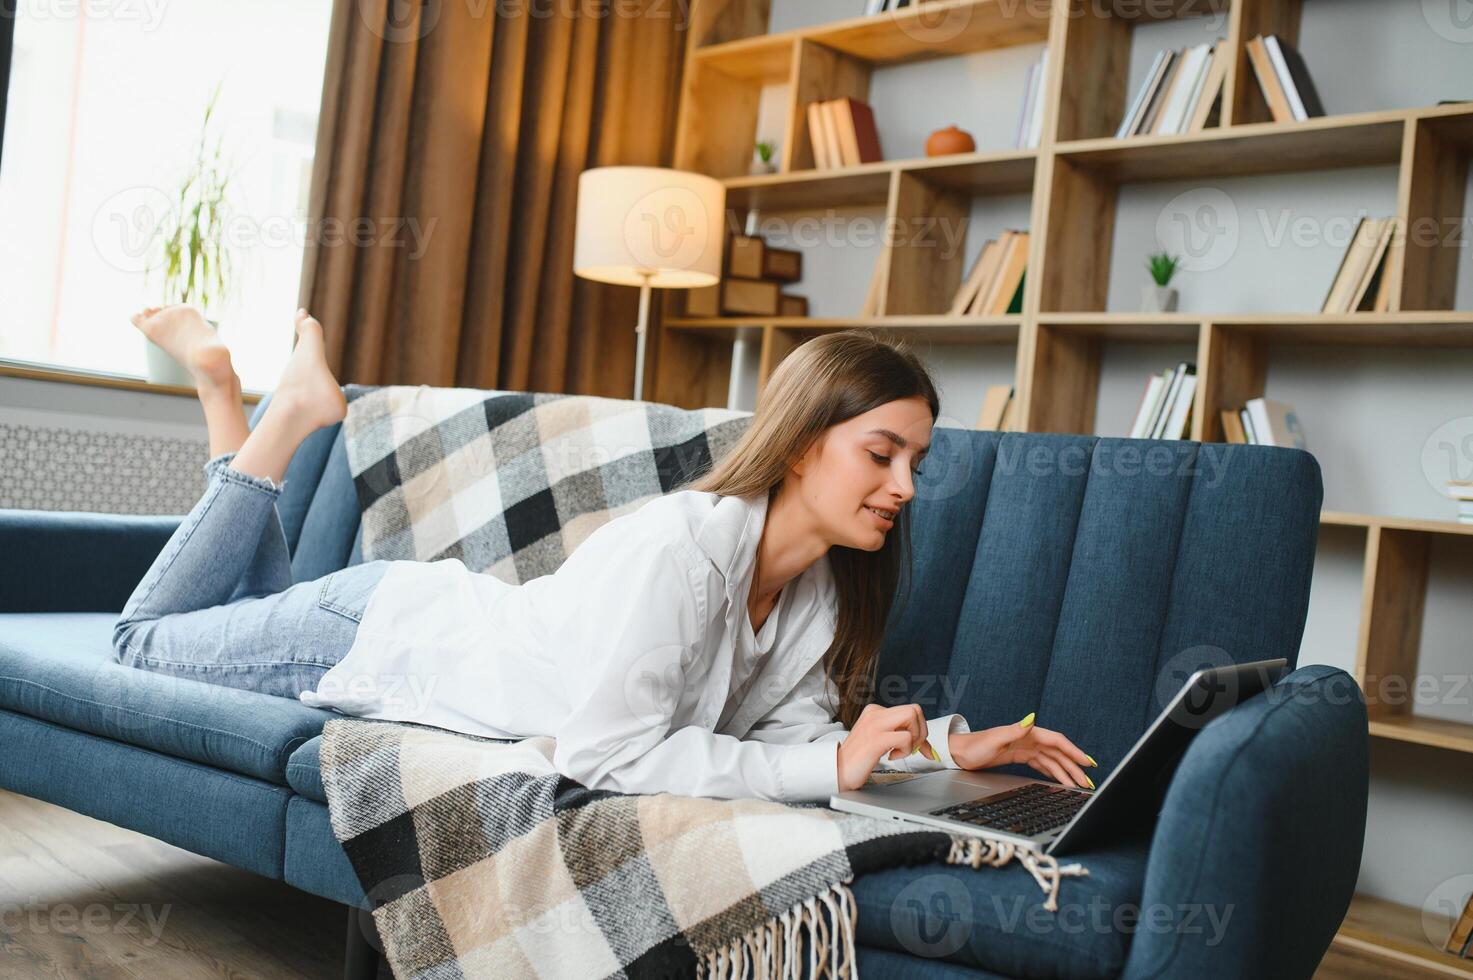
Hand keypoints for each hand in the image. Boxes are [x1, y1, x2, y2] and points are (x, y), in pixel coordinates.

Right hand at [835, 703, 938, 791]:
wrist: (838, 770)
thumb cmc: (860, 758)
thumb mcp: (881, 741)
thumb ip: (901, 737)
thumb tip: (927, 746)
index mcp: (876, 711)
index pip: (911, 711)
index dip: (920, 729)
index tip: (918, 747)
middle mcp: (875, 713)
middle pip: (915, 710)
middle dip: (921, 732)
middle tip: (911, 748)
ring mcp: (875, 724)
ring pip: (912, 717)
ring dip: (914, 739)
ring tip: (900, 751)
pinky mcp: (876, 739)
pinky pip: (905, 737)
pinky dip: (905, 750)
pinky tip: (891, 756)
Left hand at [948, 713, 1097, 789]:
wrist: (960, 752)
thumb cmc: (975, 746)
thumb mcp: (995, 738)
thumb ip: (1015, 730)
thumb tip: (1032, 718)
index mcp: (1027, 733)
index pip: (1057, 742)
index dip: (1074, 751)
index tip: (1087, 762)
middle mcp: (1029, 739)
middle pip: (1058, 753)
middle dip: (1074, 767)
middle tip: (1086, 783)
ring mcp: (1025, 747)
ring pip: (1051, 760)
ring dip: (1065, 772)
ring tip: (1077, 786)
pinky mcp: (1019, 756)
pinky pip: (1041, 764)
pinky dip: (1052, 772)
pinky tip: (1059, 780)